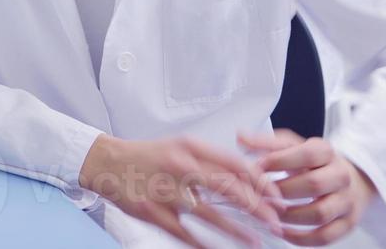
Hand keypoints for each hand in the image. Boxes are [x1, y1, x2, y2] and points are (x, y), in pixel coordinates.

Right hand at [79, 134, 283, 247]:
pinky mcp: (153, 212)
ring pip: (209, 214)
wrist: (108, 162)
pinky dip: (204, 244)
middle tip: (276, 221)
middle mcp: (179, 166)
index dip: (259, 181)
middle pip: (227, 187)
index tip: (277, 196)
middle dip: (256, 207)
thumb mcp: (182, 146)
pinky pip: (185, 232)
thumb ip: (212, 159)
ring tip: (256, 241)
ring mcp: (166, 191)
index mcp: (189, 147)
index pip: (234, 163)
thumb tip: (250, 176)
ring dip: (236, 231)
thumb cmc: (150, 156)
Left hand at [239, 130, 376, 244]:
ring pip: (319, 213)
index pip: (306, 155)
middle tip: (259, 195)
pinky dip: (301, 238)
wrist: (348, 177)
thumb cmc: (312, 162)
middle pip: (313, 185)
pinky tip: (282, 232)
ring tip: (268, 214)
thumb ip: (267, 143)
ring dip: (289, 217)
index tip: (256, 167)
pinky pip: (326, 236)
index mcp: (326, 151)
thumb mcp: (292, 146)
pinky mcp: (348, 223)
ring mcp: (346, 201)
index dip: (279, 161)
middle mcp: (341, 176)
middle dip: (281, 191)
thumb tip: (241, 137)